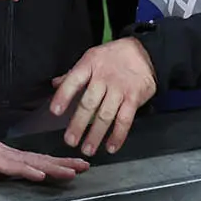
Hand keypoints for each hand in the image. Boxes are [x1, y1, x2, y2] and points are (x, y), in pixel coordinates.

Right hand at [0, 113, 88, 186]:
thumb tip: (9, 192)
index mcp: (9, 160)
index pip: (38, 163)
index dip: (58, 166)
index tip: (76, 168)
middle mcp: (10, 155)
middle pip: (42, 160)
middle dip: (65, 163)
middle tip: (86, 166)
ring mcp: (1, 155)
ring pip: (33, 162)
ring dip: (53, 167)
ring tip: (72, 171)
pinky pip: (12, 166)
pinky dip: (28, 170)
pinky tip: (41, 174)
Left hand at [48, 38, 157, 155]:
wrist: (145, 51)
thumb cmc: (114, 57)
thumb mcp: (92, 58)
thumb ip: (74, 74)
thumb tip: (55, 84)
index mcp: (90, 65)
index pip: (73, 81)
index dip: (63, 96)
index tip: (55, 112)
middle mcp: (104, 77)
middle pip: (89, 103)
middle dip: (78, 124)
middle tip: (70, 140)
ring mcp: (119, 88)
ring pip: (106, 115)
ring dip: (96, 134)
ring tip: (87, 149)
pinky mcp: (134, 97)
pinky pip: (125, 119)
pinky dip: (118, 135)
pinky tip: (110, 146)